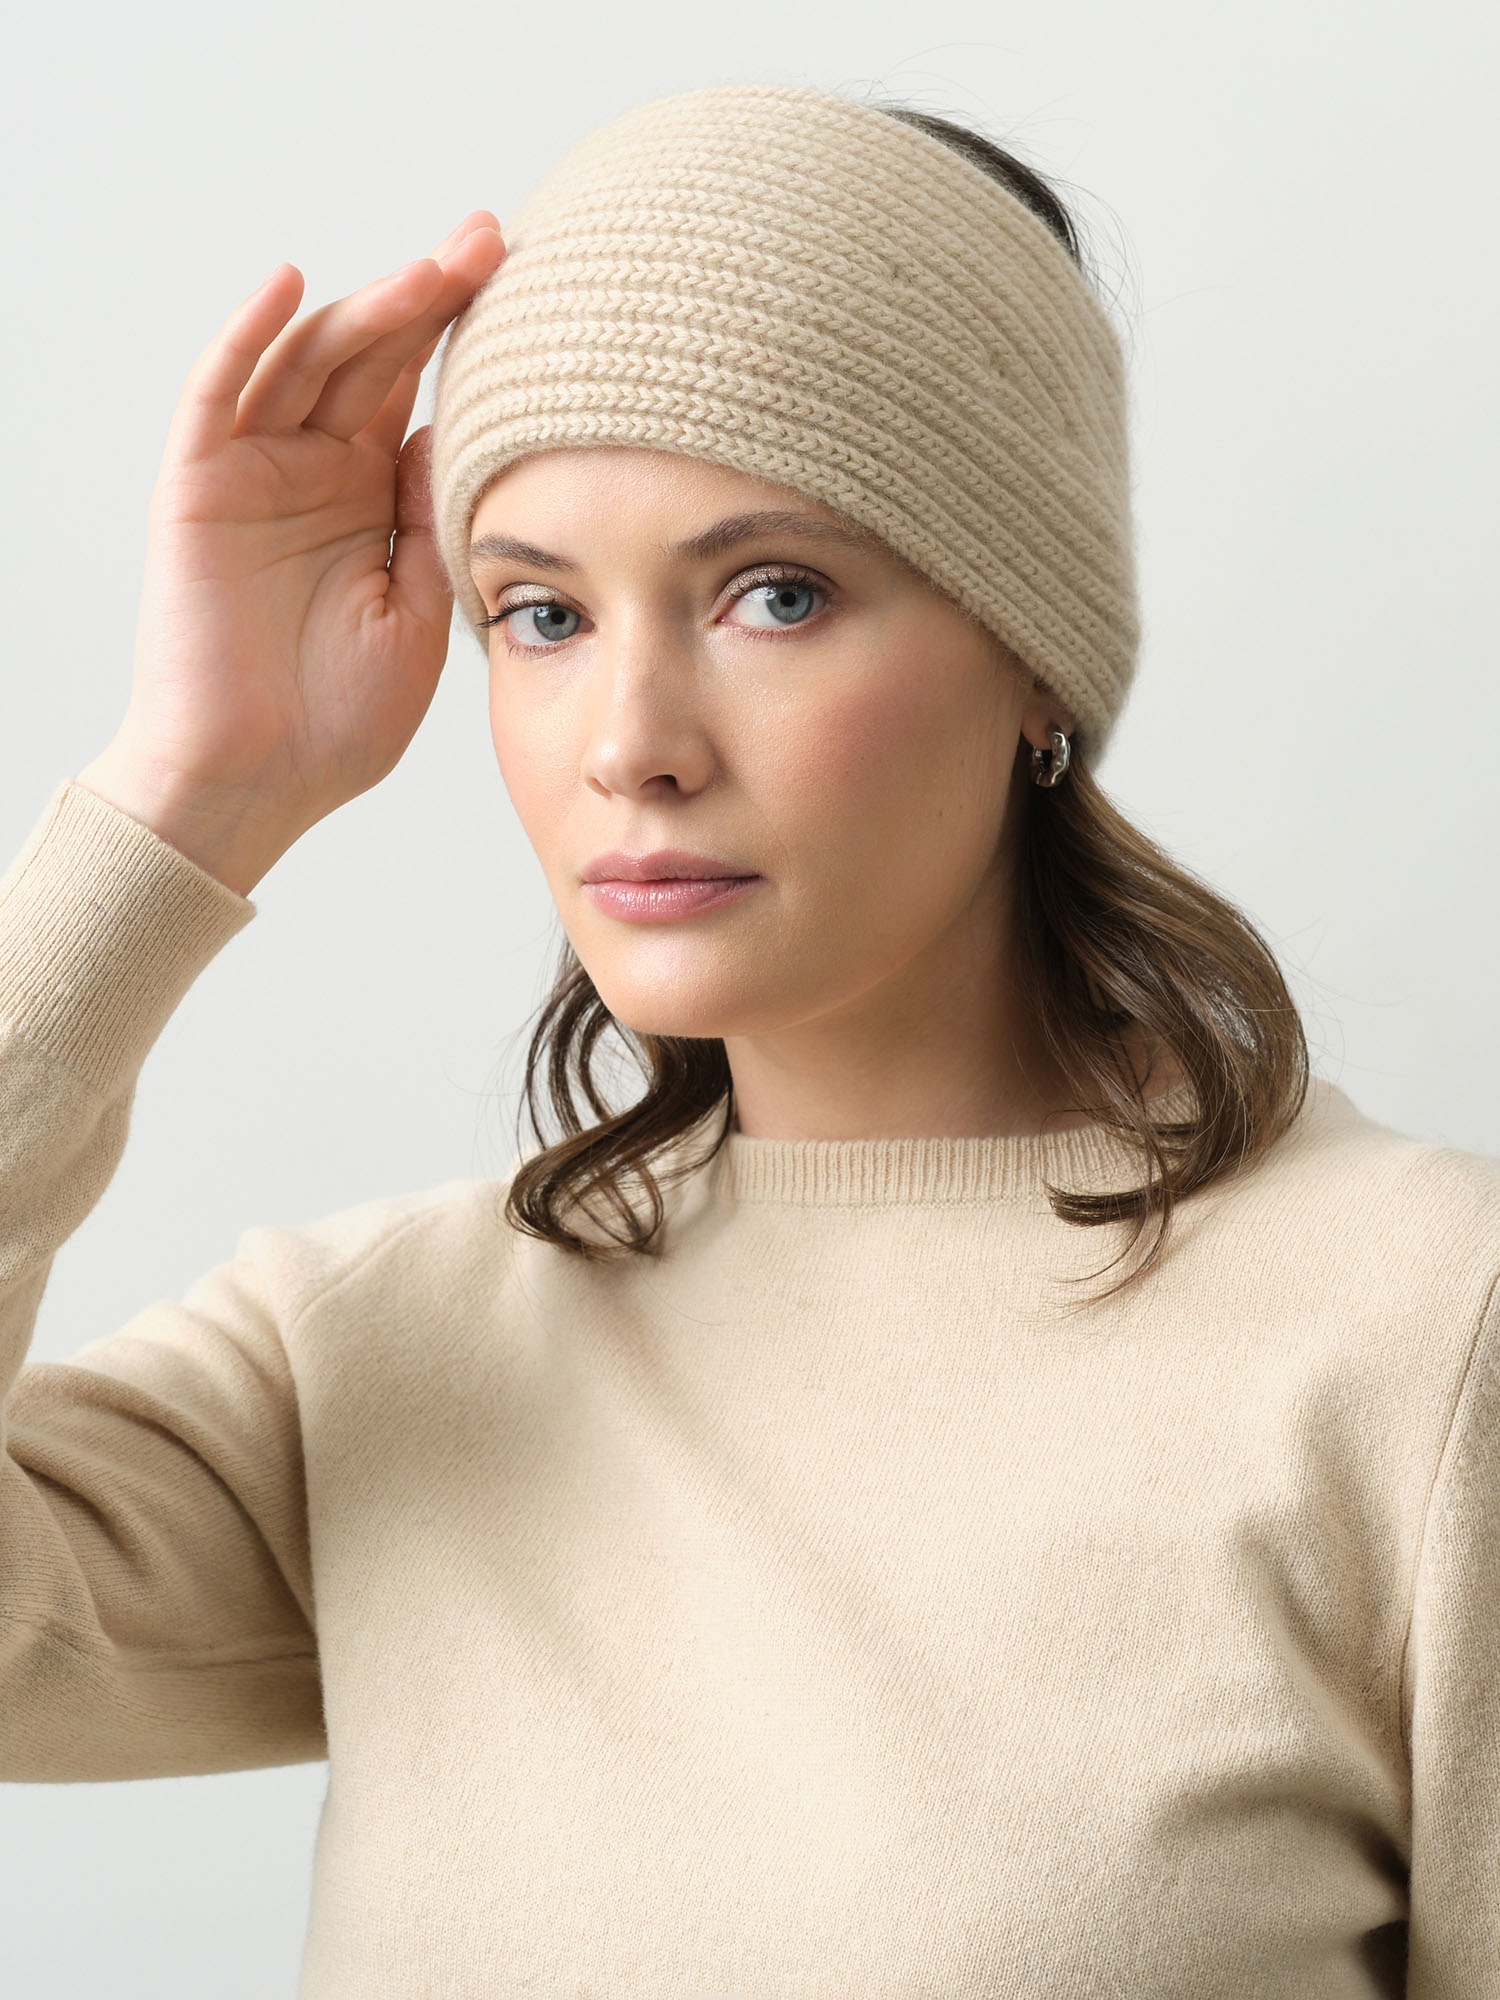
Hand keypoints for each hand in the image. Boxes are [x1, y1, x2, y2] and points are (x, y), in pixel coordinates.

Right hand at [77, 213, 505, 894]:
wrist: (256, 782)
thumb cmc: (336, 723)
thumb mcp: (419, 614)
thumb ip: (431, 524)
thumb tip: (460, 434)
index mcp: (368, 498)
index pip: (417, 391)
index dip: (464, 335)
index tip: (530, 286)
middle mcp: (312, 471)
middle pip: (373, 357)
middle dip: (431, 295)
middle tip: (492, 240)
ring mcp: (252, 473)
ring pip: (308, 361)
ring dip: (366, 308)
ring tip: (431, 268)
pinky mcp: (197, 487)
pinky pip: (217, 395)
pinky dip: (246, 336)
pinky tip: (292, 285)